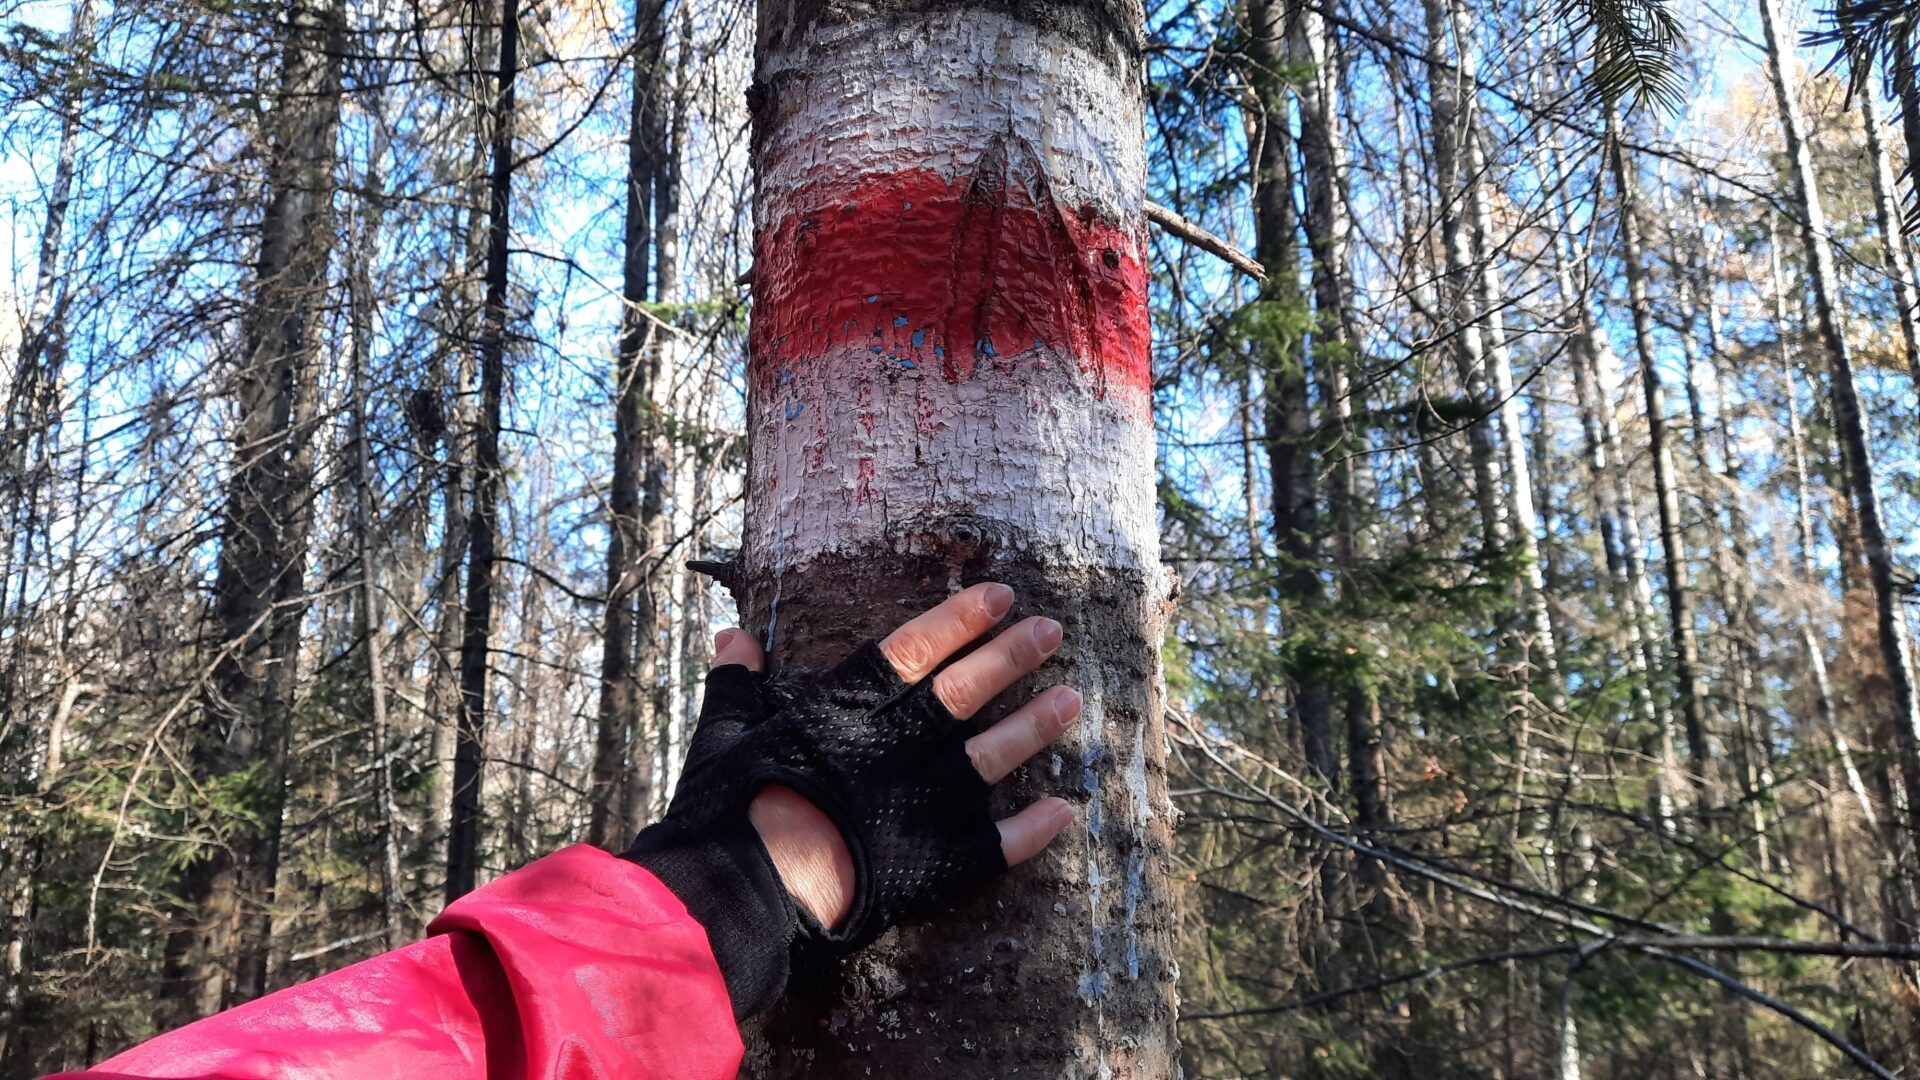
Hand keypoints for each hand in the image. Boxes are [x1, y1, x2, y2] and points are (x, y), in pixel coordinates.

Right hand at [720, 582, 1078, 927]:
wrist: (738, 901)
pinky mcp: (930, 866)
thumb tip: (733, 635)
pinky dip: (1031, 830)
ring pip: (988, 757)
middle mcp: (888, 751)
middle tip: (1051, 630)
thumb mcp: (720, 738)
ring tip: (1071, 699)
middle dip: (1010, 657)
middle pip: (962, 693)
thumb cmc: (721, 819)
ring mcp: (916, 808)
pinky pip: (993, 845)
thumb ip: (734, 684)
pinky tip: (1064, 810)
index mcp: (837, 715)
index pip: (909, 652)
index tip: (999, 595)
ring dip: (1032, 727)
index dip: (957, 620)